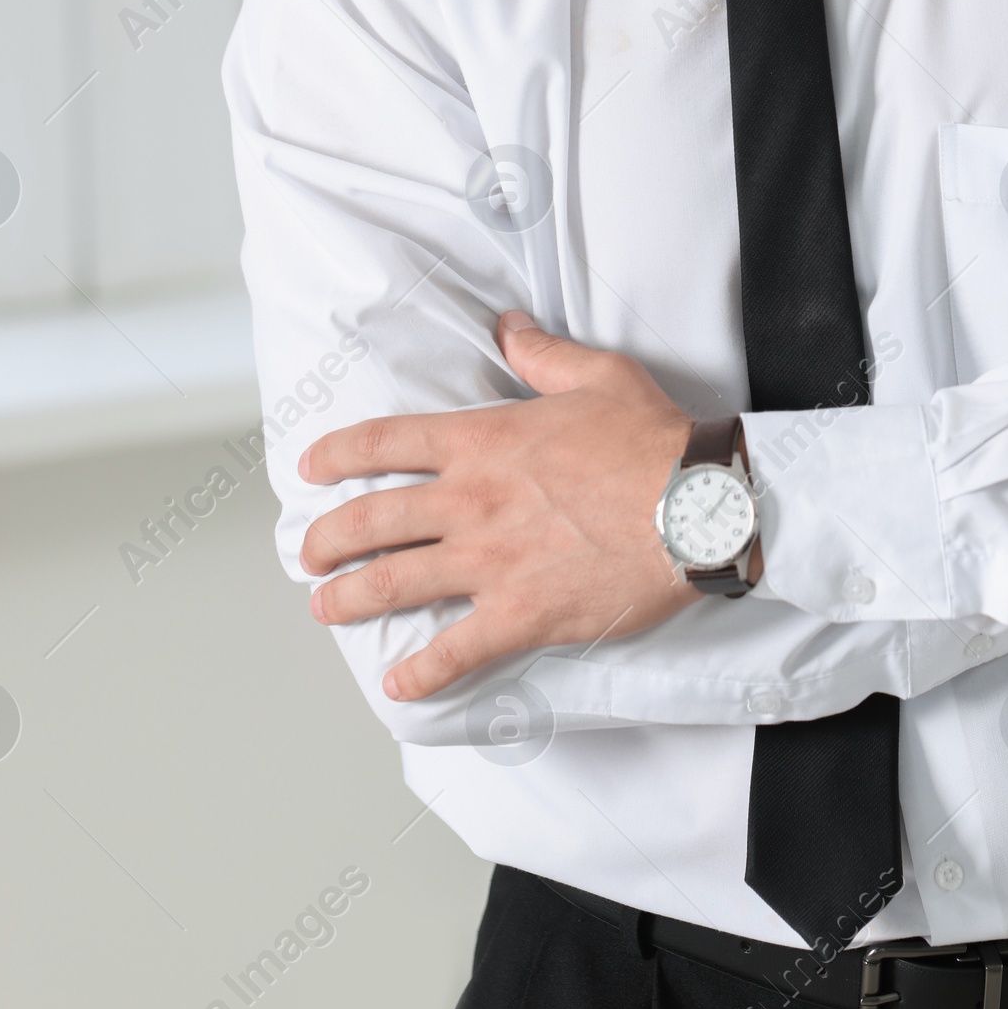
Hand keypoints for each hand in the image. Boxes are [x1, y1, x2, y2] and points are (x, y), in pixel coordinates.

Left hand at [298, 317, 696, 702]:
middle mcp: (472, 501)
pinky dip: (420, 672)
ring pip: (393, 584)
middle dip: (327, 539)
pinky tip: (398, 682)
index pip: (386, 443)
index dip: (337, 455)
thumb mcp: (597, 375)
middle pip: (371, 520)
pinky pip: (455, 651)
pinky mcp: (520, 614)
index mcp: (483, 441)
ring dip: (349, 600)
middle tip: (310, 553)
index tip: (310, 468)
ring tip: (326, 609)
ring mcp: (490, 562)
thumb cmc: (653, 439)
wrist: (697, 505)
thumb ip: (541, 354)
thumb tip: (507, 326)